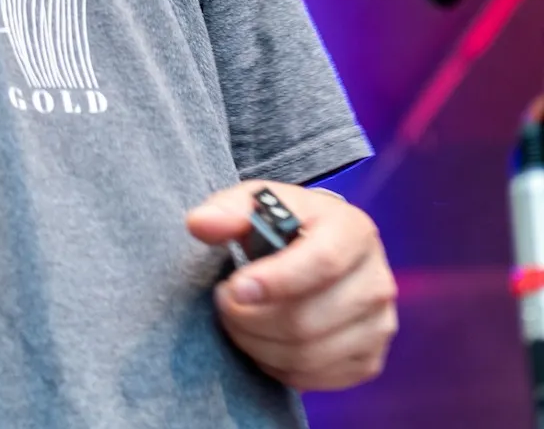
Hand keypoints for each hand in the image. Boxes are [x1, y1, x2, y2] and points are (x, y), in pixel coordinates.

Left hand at [186, 182, 397, 392]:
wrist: (323, 247)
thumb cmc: (288, 223)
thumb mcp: (259, 201)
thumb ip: (228, 209)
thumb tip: (200, 224)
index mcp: (354, 231)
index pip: (322, 262)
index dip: (275, 281)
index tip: (234, 288)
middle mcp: (376, 280)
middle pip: (309, 318)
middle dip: (252, 318)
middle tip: (223, 303)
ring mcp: (379, 325)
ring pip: (310, 354)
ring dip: (258, 344)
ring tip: (236, 322)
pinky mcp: (369, 360)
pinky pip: (317, 378)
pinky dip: (279, 367)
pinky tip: (261, 342)